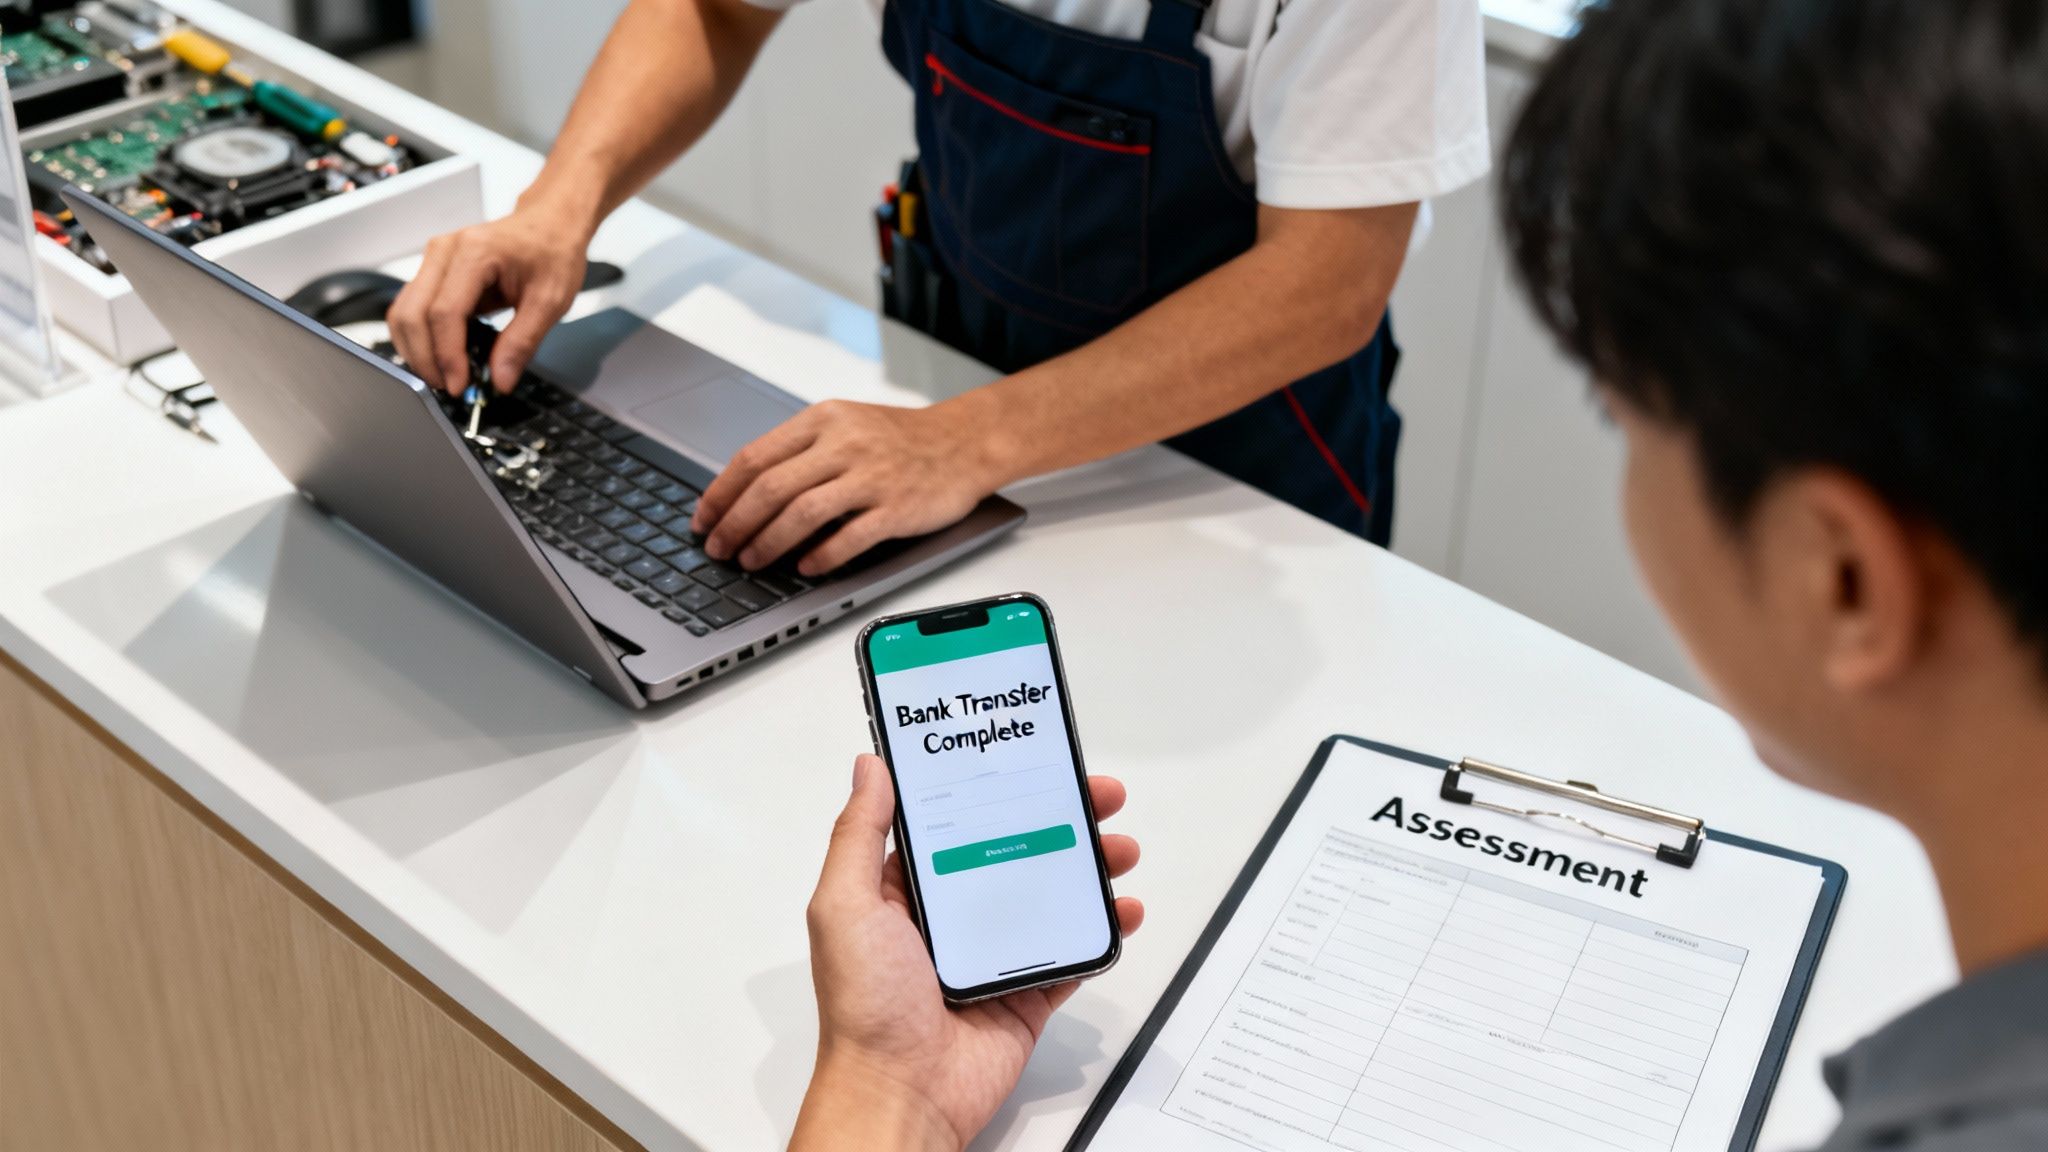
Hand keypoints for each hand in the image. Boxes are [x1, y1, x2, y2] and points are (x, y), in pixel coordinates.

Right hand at [387, 204, 590, 395]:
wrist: (549, 224)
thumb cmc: (552, 252)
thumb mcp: (550, 301)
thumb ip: (522, 343)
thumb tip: (500, 380)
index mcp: (475, 252)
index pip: (444, 312)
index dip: (447, 355)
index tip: (459, 385)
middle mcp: (445, 251)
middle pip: (412, 313)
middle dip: (425, 358)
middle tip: (448, 388)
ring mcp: (434, 259)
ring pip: (404, 312)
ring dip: (416, 350)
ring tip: (444, 376)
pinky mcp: (433, 270)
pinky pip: (412, 308)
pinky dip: (421, 337)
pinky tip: (442, 356)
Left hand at [692, 398, 1010, 576]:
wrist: (963, 442)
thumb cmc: (900, 439)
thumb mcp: (845, 425)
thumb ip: (800, 451)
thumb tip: (745, 492)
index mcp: (823, 420)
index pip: (755, 457)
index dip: (721, 492)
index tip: (704, 518)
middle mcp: (844, 444)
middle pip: (771, 488)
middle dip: (736, 524)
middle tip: (718, 548)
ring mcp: (871, 477)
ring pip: (802, 513)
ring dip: (768, 543)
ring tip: (751, 562)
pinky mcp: (896, 508)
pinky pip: (849, 537)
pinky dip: (820, 556)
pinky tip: (805, 568)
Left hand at [789, 754, 1142, 1151]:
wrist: (901, 1094)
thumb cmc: (863, 1007)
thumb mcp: (845, 907)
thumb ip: (859, 834)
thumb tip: (871, 767)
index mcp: (906, 891)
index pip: (958, 822)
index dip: (997, 788)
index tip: (1031, 760)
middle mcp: (952, 918)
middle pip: (1017, 851)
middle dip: (1062, 820)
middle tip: (1098, 797)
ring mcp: (992, 956)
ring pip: (1051, 897)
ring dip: (1090, 868)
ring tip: (1120, 848)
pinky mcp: (1025, 994)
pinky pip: (1072, 954)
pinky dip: (1102, 931)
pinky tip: (1123, 909)